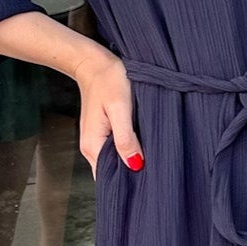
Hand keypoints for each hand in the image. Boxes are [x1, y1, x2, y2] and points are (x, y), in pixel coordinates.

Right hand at [76, 50, 144, 178]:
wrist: (93, 62)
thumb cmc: (108, 80)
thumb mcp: (120, 107)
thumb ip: (125, 138)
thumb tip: (135, 165)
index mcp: (93, 146)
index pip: (108, 179)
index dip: (128, 183)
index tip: (149, 182)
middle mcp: (90, 148)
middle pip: (112, 174)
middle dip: (131, 176)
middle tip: (156, 173)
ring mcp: (95, 141)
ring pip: (114, 163)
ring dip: (131, 163)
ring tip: (151, 161)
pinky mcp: (101, 134)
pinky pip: (114, 151)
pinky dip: (128, 152)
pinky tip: (141, 147)